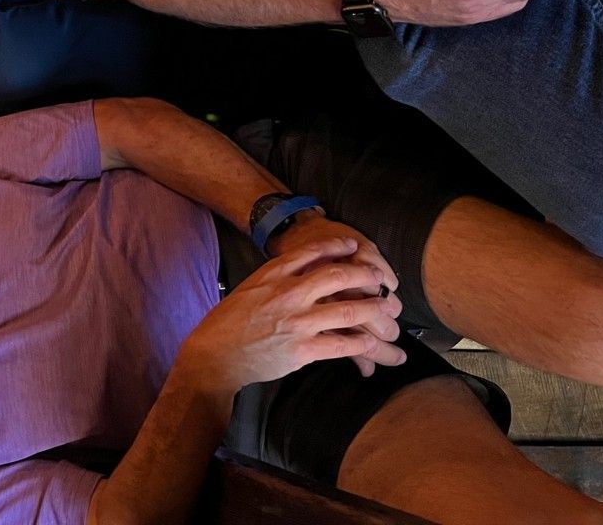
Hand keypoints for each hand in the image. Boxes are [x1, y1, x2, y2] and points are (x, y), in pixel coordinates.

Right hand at [179, 238, 404, 392]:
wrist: (214, 356)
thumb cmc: (228, 323)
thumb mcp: (249, 290)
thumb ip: (275, 280)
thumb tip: (300, 273)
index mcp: (272, 276)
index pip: (311, 252)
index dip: (337, 246)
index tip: (354, 246)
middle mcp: (287, 294)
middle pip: (337, 276)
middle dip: (365, 275)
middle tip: (380, 278)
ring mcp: (296, 322)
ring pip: (347, 311)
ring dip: (373, 309)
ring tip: (387, 310)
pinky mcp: (302, 350)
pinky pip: (342, 344)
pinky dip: (361, 344)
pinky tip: (371, 342)